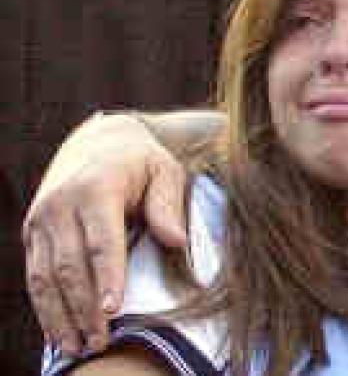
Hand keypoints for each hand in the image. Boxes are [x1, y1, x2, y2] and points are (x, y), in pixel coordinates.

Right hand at [23, 111, 188, 356]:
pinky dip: (45, 307)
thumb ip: (169, 204)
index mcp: (96, 187)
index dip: (106, 277)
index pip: (101, 240)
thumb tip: (176, 241)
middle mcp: (60, 204)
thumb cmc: (142, 161)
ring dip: (59, 316)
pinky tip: (59, 332)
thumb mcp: (165, 170)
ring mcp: (41, 219)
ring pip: (44, 277)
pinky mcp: (31, 233)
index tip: (112, 310)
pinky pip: (34, 277)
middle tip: (100, 342)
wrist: (97, 141)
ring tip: (78, 347)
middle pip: (69, 265)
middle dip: (83, 308)